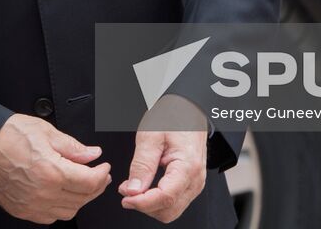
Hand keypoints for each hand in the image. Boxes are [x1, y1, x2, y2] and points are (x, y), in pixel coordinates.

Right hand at [0, 114, 110, 222]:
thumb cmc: (9, 135)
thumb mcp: (46, 132)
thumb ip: (73, 147)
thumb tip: (93, 154)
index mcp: (52, 172)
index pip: (89, 182)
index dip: (102, 174)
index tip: (104, 167)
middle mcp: (43, 193)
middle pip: (82, 199)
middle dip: (96, 187)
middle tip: (99, 176)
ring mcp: (32, 205)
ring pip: (68, 212)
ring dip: (81, 200)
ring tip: (83, 185)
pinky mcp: (22, 211)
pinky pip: (50, 217)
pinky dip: (62, 208)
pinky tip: (63, 196)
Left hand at [119, 95, 207, 221]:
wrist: (188, 108)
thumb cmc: (173, 116)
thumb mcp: (150, 135)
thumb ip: (142, 164)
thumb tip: (133, 190)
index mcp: (188, 166)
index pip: (165, 198)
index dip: (142, 202)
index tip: (125, 197)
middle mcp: (195, 179)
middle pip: (168, 210)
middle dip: (144, 205)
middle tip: (126, 191)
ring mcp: (195, 183)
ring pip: (171, 211)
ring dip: (150, 205)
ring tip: (133, 188)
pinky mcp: (190, 184)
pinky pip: (174, 202)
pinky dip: (157, 200)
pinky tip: (144, 188)